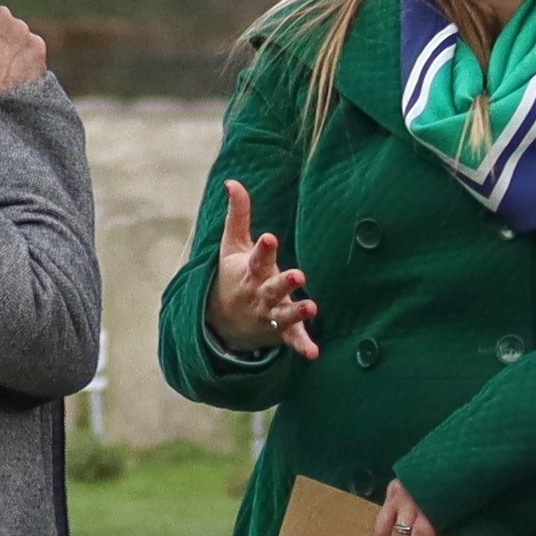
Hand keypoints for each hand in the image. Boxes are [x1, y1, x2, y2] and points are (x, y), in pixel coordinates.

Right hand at [207, 178, 321, 358]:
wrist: (222, 321)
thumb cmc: (234, 274)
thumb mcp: (232, 245)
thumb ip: (238, 214)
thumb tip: (232, 181)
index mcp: (250, 271)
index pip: (257, 258)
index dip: (264, 248)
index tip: (270, 238)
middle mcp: (260, 293)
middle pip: (272, 287)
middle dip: (284, 282)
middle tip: (298, 274)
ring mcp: (270, 314)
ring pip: (285, 313)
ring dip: (297, 312)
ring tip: (312, 307)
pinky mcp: (281, 332)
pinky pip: (292, 340)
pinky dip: (302, 346)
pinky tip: (314, 353)